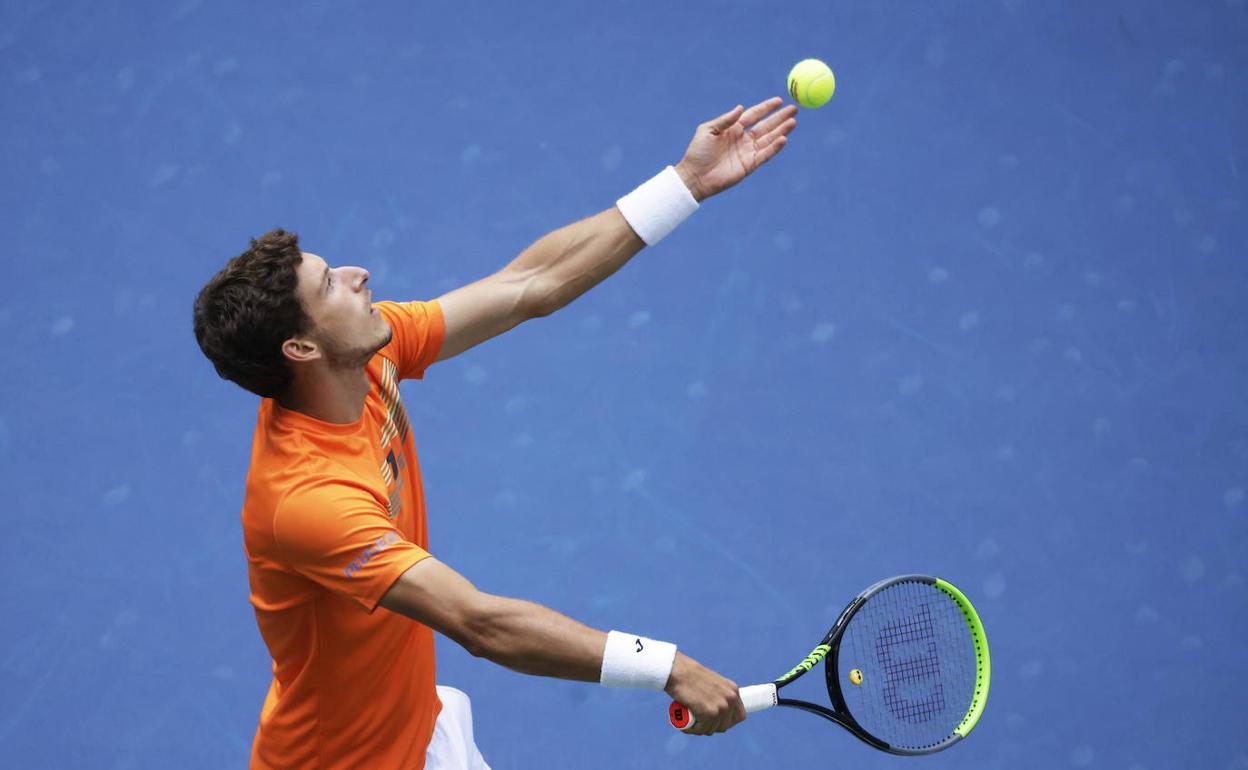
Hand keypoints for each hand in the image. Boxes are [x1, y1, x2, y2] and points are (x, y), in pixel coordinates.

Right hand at [664, 652, 745, 735]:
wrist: (678, 671)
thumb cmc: (691, 676)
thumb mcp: (713, 683)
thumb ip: (719, 693)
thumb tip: (720, 708)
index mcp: (733, 690)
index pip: (740, 716)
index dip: (728, 722)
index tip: (717, 722)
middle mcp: (730, 699)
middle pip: (725, 726)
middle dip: (712, 727)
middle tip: (699, 723)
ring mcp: (721, 707)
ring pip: (712, 729)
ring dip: (700, 729)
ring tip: (690, 723)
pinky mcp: (709, 713)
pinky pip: (702, 730)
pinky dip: (692, 730)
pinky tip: (685, 726)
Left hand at [674, 97, 797, 201]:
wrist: (694, 177)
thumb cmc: (697, 152)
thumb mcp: (708, 130)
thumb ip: (725, 120)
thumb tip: (741, 108)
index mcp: (732, 129)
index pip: (753, 115)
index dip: (766, 108)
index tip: (779, 101)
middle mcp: (742, 139)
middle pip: (765, 126)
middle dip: (779, 118)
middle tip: (793, 109)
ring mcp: (747, 152)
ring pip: (768, 139)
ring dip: (781, 131)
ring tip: (793, 122)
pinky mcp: (749, 165)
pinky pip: (765, 155)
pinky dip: (774, 147)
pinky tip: (783, 139)